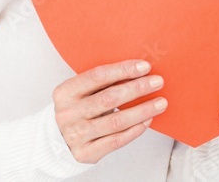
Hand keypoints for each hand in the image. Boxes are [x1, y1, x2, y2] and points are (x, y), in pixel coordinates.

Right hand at [52, 59, 166, 163]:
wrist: (58, 140)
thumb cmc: (78, 108)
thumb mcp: (82, 92)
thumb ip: (103, 82)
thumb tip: (140, 70)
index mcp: (65, 92)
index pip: (98, 76)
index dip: (123, 70)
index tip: (145, 66)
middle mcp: (68, 114)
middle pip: (109, 98)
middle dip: (137, 88)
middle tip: (157, 82)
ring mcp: (76, 135)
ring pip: (116, 121)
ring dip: (142, 110)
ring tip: (160, 103)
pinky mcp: (86, 152)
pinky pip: (117, 140)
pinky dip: (135, 129)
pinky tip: (147, 120)